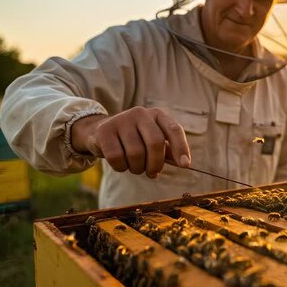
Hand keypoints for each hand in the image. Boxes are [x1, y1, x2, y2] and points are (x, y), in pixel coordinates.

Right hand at [71, 107, 190, 177]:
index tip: (185, 165)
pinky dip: (121, 167)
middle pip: (155, 143)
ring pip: (136, 153)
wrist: (100, 132)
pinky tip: (121, 164)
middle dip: (156, 164)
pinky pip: (117, 157)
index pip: (174, 129)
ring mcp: (121, 120)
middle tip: (153, 173)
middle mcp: (140, 113)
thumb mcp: (153, 141)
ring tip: (135, 167)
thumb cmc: (135, 140)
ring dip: (137, 168)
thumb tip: (184, 163)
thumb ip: (169, 151)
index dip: (181, 148)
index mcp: (157, 115)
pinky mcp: (104, 130)